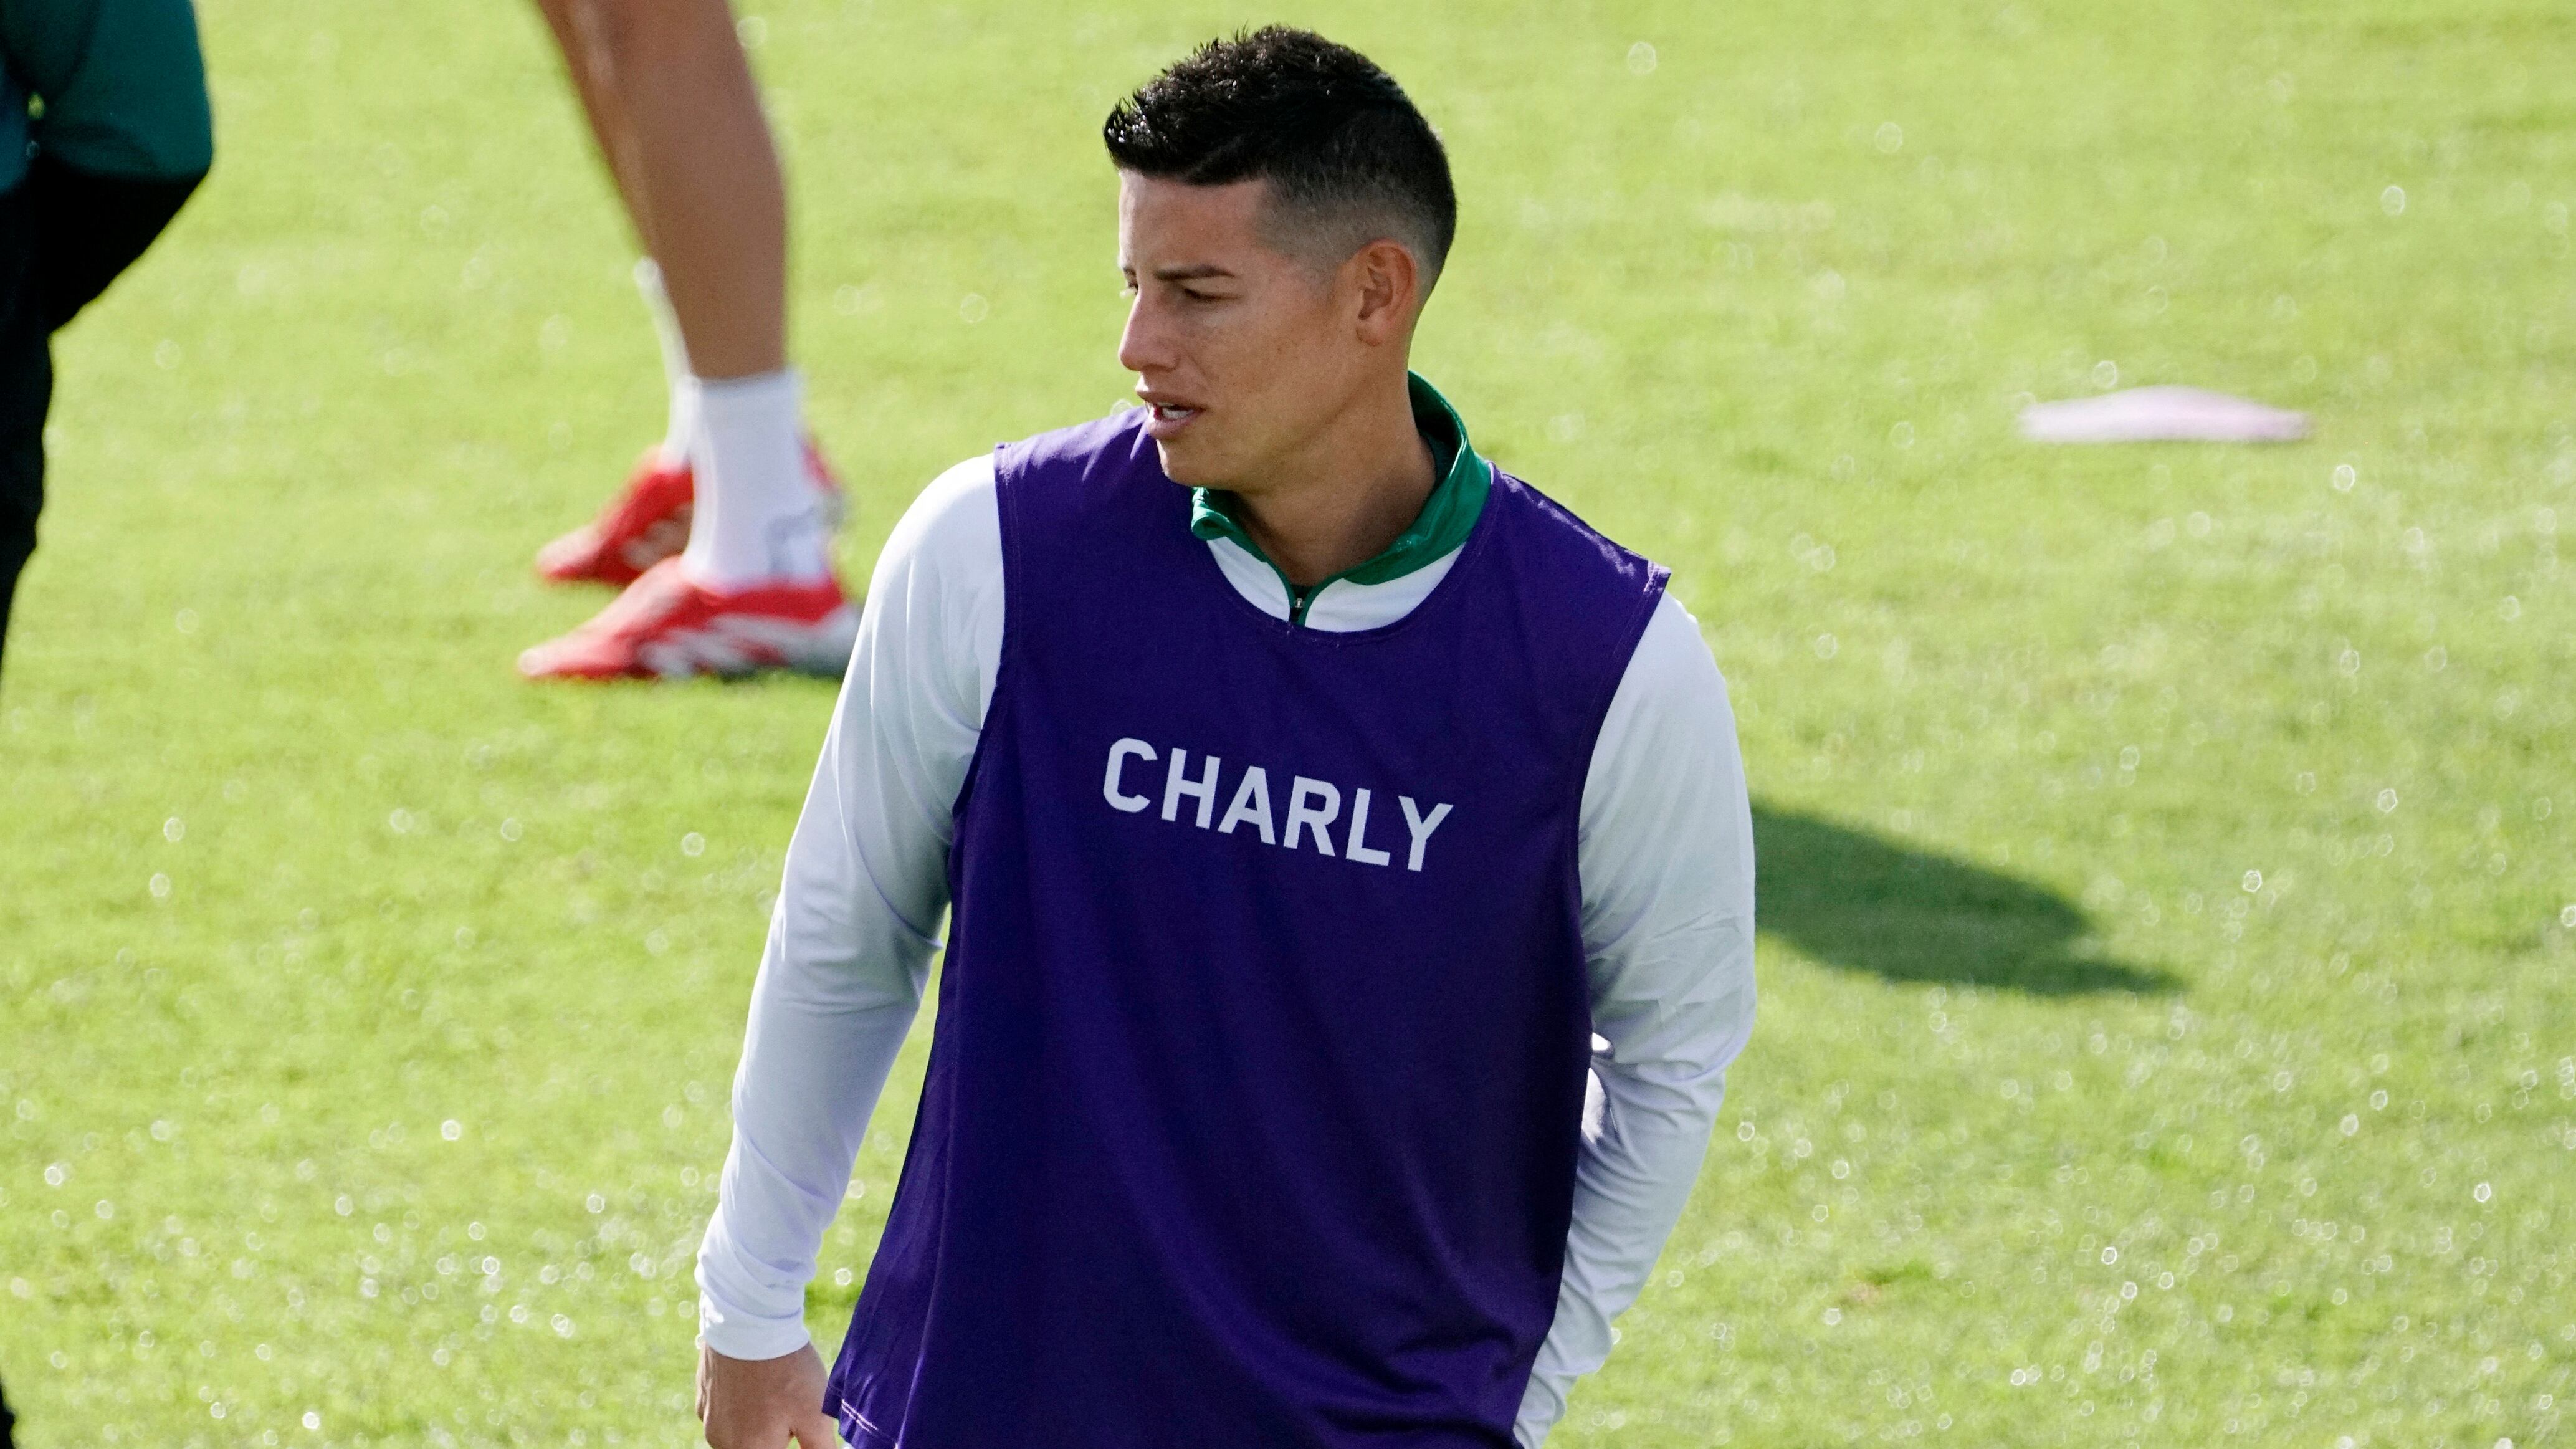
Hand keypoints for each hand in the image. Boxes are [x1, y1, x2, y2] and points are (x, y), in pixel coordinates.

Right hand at [696, 1340, 837, 1447]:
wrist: (749, 1320)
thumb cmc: (786, 1370)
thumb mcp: (816, 1414)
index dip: (790, 1440)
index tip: (798, 1425)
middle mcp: (723, 1442)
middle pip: (756, 1446)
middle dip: (776, 1436)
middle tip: (790, 1404)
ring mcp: (707, 1419)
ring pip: (738, 1433)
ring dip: (756, 1421)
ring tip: (774, 1389)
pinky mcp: (702, 1396)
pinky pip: (723, 1411)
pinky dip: (740, 1403)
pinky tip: (755, 1379)